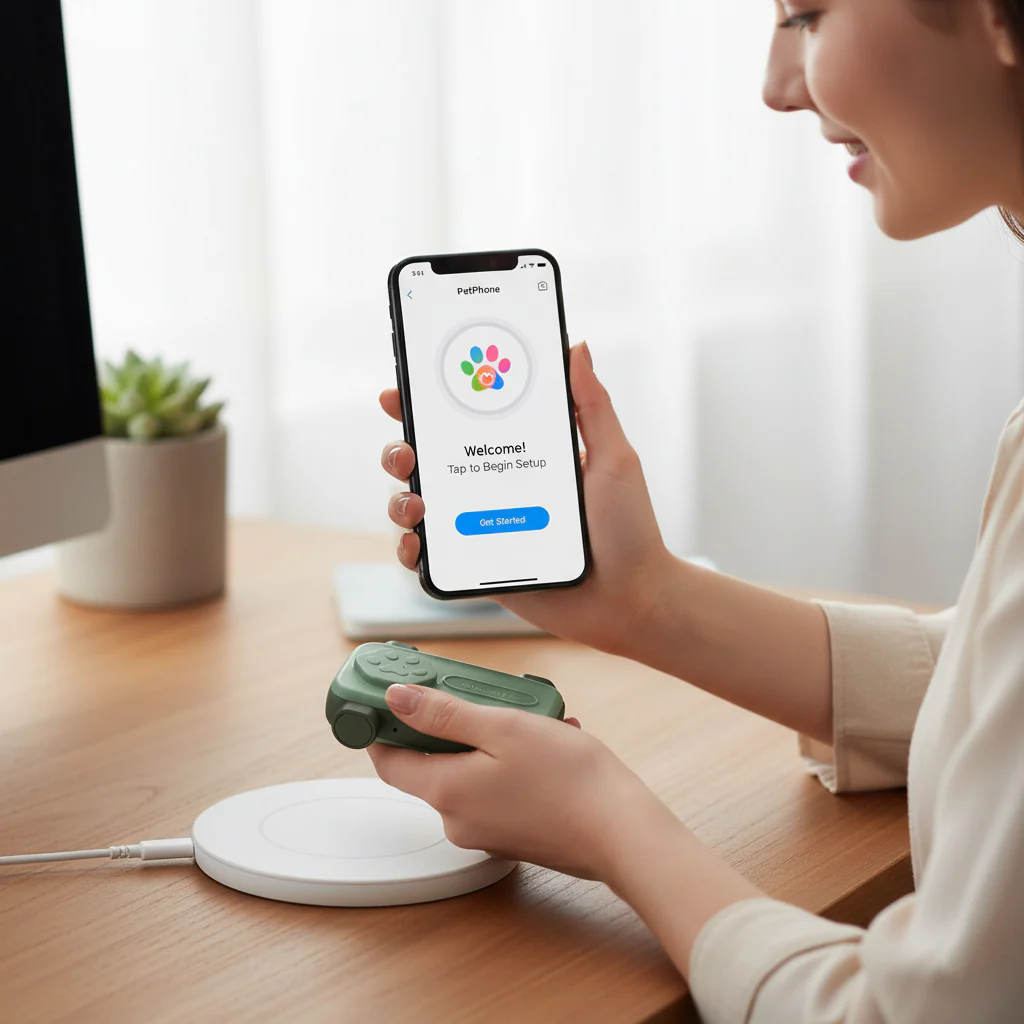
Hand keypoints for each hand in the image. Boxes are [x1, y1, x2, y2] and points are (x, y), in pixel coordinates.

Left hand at [367, 682, 681, 881]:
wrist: (624, 833)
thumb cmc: (570, 780)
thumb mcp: (503, 727)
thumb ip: (445, 713)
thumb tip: (396, 699)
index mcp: (446, 792)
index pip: (387, 760)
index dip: (385, 725)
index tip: (394, 696)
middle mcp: (457, 820)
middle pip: (430, 763)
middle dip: (452, 725)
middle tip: (479, 696)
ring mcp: (485, 831)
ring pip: (468, 772)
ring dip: (490, 741)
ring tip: (530, 718)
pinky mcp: (512, 835)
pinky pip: (495, 790)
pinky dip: (510, 763)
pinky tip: (547, 745)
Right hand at [379, 342, 670, 656]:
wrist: (632, 599)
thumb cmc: (629, 530)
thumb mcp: (613, 458)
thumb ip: (592, 405)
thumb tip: (577, 347)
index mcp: (519, 455)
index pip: (463, 422)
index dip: (426, 404)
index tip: (402, 390)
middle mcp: (492, 488)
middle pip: (427, 461)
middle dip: (400, 448)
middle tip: (407, 450)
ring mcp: (480, 529)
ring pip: (417, 506)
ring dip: (399, 499)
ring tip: (416, 504)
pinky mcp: (476, 569)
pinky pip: (428, 559)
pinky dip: (409, 550)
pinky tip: (416, 543)